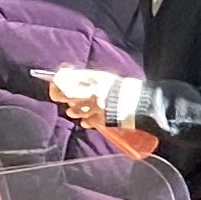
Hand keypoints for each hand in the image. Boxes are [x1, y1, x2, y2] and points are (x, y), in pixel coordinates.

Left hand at [40, 67, 158, 158]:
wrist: (146, 105)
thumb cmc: (128, 89)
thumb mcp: (108, 78)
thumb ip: (89, 78)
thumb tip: (69, 78)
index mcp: (96, 78)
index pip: (67, 77)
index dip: (57, 80)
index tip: (54, 80)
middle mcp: (94, 91)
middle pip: (66, 93)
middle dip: (59, 94)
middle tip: (60, 96)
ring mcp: (98, 106)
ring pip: (74, 109)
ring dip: (73, 110)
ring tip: (76, 109)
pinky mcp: (103, 119)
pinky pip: (87, 121)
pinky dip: (85, 121)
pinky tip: (87, 120)